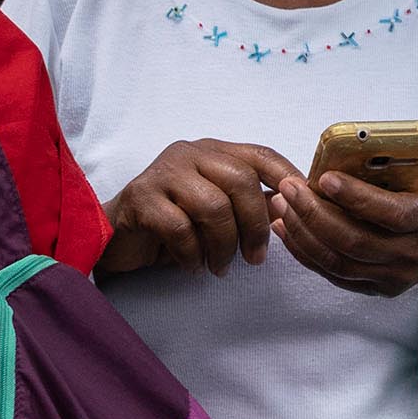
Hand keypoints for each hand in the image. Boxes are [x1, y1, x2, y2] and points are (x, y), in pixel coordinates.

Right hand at [98, 138, 303, 276]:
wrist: (115, 237)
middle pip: (241, 180)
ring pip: (213, 206)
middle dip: (255, 225)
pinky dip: (192, 253)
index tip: (302, 205)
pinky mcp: (140, 198)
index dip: (287, 176)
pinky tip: (193, 266)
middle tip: (255, 259)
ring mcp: (163, 172)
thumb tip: (290, 207)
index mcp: (213, 151)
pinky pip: (180, 228)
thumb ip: (248, 203)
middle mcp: (190, 153)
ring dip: (224, 245)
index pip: (260, 154)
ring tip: (221, 267)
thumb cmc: (173, 224)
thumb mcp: (215, 210)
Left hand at [270, 122, 417, 313]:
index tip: (325, 177)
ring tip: (280, 202)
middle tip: (288, 187)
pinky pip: (331, 273)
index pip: (392, 214)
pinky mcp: (374, 288)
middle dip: (315, 214)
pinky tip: (284, 226)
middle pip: (355, 241)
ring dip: (302, 232)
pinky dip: (303, 251)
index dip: (357, 198)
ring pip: (337, 260)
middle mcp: (412, 253)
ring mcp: (392, 276)